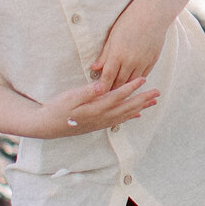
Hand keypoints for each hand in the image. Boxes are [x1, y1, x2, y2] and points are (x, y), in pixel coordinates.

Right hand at [39, 77, 160, 138]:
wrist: (47, 126)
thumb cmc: (56, 108)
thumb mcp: (69, 97)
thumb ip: (87, 91)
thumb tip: (102, 86)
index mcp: (96, 108)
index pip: (118, 96)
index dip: (131, 87)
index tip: (144, 79)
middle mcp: (101, 117)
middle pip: (126, 107)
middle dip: (143, 99)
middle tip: (157, 92)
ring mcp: (100, 122)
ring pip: (125, 114)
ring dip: (140, 107)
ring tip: (153, 102)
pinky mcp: (98, 125)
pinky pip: (118, 120)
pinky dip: (129, 116)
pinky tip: (137, 114)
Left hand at [93, 0, 168, 90]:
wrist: (153, 14)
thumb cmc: (130, 21)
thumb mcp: (113, 36)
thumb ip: (105, 54)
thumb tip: (95, 68)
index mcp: (118, 54)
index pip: (107, 76)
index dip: (101, 87)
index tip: (96, 94)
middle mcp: (131, 61)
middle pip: (119, 82)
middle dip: (111, 90)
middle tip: (104, 96)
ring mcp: (143, 62)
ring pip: (132, 82)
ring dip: (124, 87)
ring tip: (116, 93)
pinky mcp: (152, 61)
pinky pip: (143, 76)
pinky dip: (135, 81)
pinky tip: (131, 83)